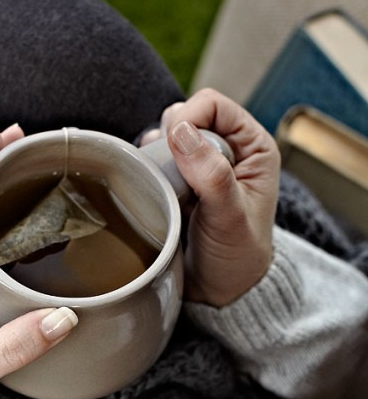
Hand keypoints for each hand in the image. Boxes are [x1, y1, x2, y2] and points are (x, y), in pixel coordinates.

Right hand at [141, 89, 279, 306]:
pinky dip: (146, 170)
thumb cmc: (236, 257)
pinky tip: (151, 191)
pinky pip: (154, 162)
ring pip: (166, 138)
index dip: (190, 118)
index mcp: (253, 148)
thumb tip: (182, 131)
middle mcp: (227, 151)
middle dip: (170, 138)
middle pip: (187, 116)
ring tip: (161, 186)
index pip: (213, 105)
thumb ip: (212, 174)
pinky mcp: (177, 184)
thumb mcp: (229, 217)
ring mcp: (200, 167)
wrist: (219, 293)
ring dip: (156, 156)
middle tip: (169, 174)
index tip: (174, 148)